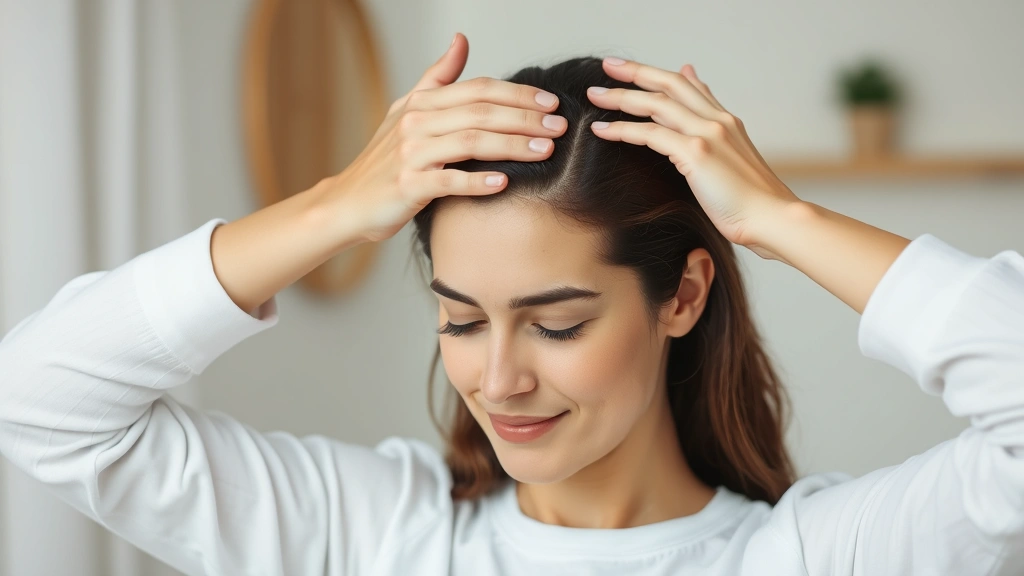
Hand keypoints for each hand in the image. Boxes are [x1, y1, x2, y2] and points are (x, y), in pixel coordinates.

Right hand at [320, 33, 567, 243]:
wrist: (349, 203)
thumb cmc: (383, 160)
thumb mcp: (406, 110)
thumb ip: (437, 77)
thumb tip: (461, 40)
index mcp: (422, 102)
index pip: (479, 90)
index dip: (518, 94)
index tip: (551, 103)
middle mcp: (416, 123)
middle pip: (480, 113)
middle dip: (525, 118)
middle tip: (559, 127)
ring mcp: (411, 155)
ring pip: (470, 143)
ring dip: (512, 146)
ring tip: (544, 151)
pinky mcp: (407, 187)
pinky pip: (448, 182)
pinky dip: (477, 182)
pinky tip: (504, 183)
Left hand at [586, 58, 800, 259]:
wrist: (773, 219)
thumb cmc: (755, 204)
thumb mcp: (735, 165)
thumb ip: (716, 145)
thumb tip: (701, 138)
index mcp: (728, 122)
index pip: (691, 88)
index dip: (662, 76)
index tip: (638, 71)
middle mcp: (718, 120)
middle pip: (671, 84)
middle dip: (636, 72)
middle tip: (608, 65)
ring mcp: (708, 133)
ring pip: (656, 103)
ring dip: (621, 96)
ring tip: (595, 94)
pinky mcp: (697, 152)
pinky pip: (650, 133)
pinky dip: (623, 129)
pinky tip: (602, 130)